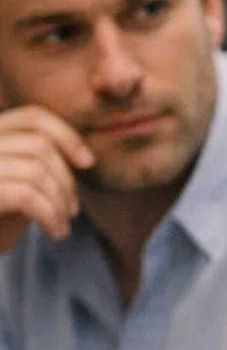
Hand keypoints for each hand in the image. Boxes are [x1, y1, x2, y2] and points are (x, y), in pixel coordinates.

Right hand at [0, 105, 93, 251]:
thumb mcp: (16, 181)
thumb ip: (36, 161)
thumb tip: (81, 157)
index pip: (33, 117)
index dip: (67, 136)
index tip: (87, 162)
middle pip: (40, 145)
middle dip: (66, 179)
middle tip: (72, 210)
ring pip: (37, 170)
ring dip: (60, 202)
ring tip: (62, 224)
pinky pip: (27, 195)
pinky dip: (51, 215)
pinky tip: (55, 232)